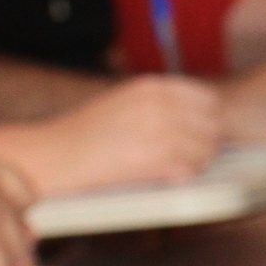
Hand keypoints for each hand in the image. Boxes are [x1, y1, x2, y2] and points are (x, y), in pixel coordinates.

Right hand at [41, 75, 223, 188]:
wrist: (53, 156)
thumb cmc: (82, 135)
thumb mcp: (122, 104)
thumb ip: (159, 104)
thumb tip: (198, 119)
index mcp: (152, 87)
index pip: (207, 99)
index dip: (206, 119)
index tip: (196, 134)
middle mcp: (161, 104)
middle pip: (212, 124)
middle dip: (204, 142)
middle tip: (184, 156)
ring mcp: (162, 130)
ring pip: (206, 150)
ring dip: (194, 162)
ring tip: (169, 169)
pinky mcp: (159, 158)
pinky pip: (191, 170)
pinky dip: (181, 177)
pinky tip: (161, 178)